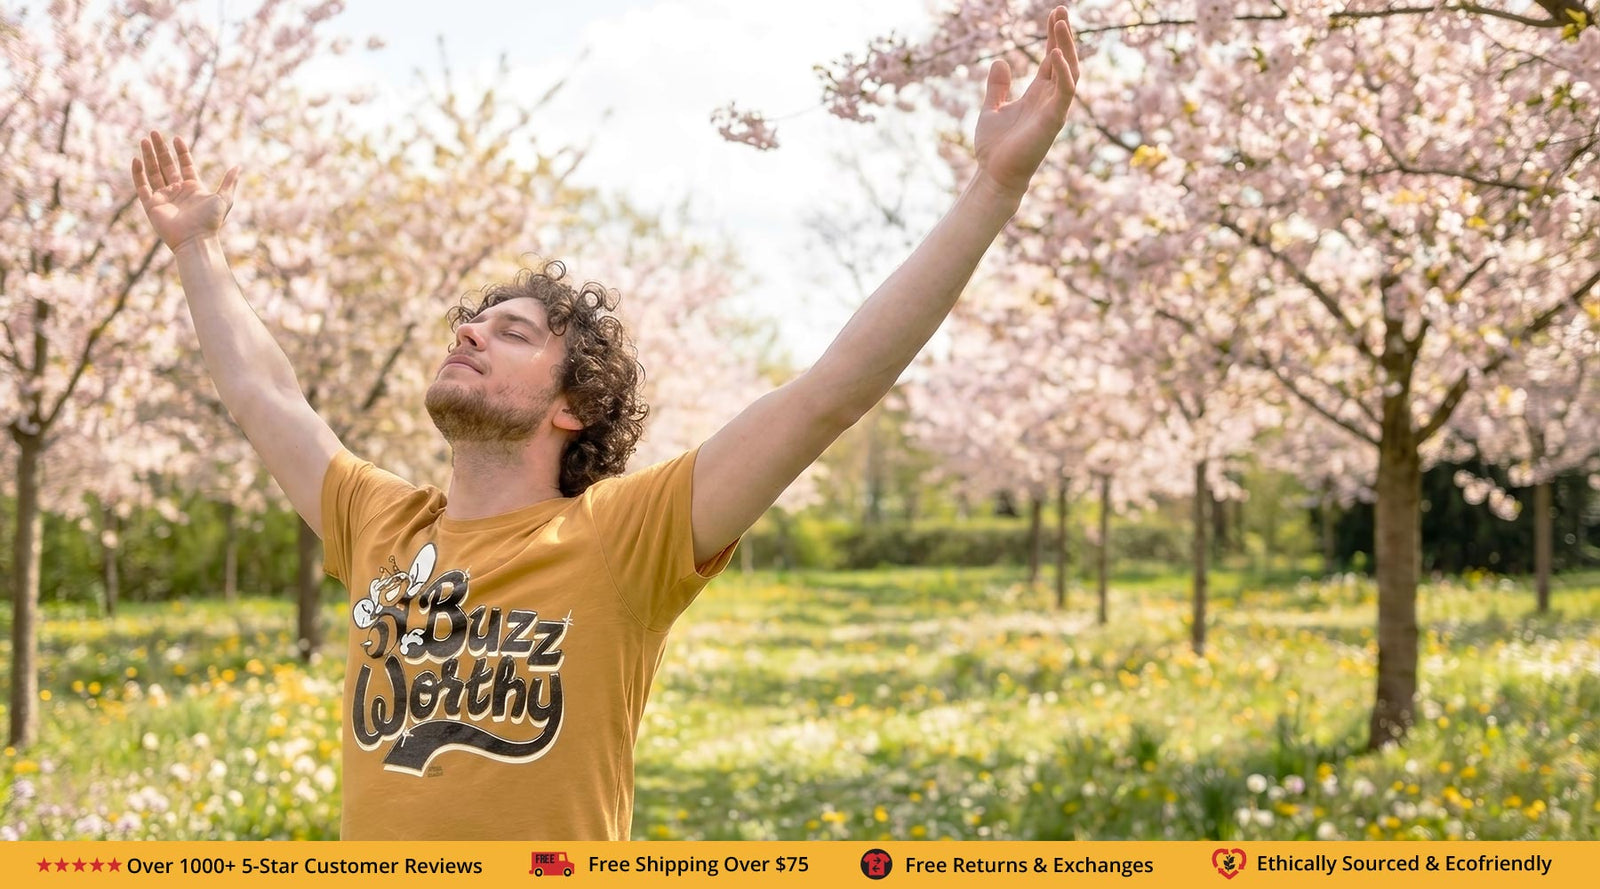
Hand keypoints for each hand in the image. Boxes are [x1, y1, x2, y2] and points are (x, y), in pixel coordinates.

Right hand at [132, 130, 239, 250]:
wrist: (196, 239)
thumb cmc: (210, 220)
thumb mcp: (224, 198)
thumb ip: (229, 182)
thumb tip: (238, 166)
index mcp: (193, 188)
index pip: (185, 165)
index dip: (181, 152)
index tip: (176, 138)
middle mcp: (177, 191)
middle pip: (166, 165)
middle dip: (160, 149)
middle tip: (154, 132)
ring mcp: (163, 197)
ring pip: (153, 172)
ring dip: (148, 156)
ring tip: (145, 140)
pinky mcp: (151, 205)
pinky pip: (142, 186)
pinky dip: (138, 173)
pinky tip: (136, 159)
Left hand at [973, 5, 1079, 197]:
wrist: (994, 175)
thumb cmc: (995, 148)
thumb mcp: (991, 108)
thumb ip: (998, 86)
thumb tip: (1001, 61)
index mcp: (1037, 94)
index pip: (1051, 59)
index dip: (1053, 36)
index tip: (1054, 14)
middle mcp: (1050, 99)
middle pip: (1063, 60)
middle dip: (1064, 35)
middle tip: (1061, 10)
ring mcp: (1054, 109)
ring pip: (1069, 71)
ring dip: (1066, 47)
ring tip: (1060, 23)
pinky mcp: (1053, 120)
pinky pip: (1064, 91)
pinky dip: (1062, 72)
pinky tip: (1054, 53)